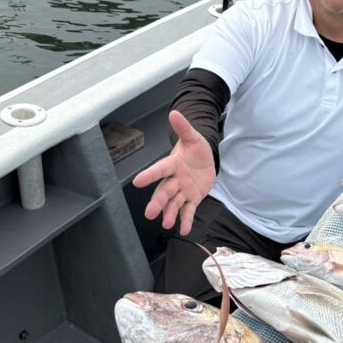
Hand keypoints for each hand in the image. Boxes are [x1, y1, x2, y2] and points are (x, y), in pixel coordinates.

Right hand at [133, 110, 215, 236]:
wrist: (205, 161)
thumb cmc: (195, 150)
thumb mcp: (193, 138)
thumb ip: (184, 128)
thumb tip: (174, 112)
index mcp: (172, 164)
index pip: (159, 170)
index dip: (150, 175)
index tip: (138, 182)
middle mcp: (174, 180)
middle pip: (164, 192)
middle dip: (158, 202)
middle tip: (149, 214)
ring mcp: (183, 191)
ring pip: (174, 203)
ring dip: (170, 214)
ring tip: (167, 224)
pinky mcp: (192, 199)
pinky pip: (188, 210)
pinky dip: (186, 220)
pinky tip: (183, 230)